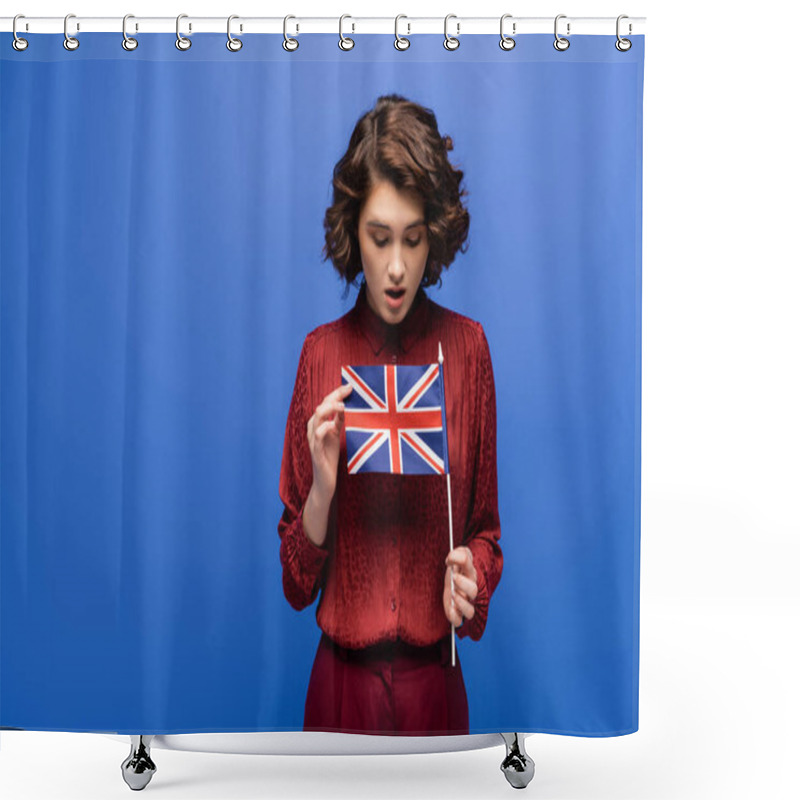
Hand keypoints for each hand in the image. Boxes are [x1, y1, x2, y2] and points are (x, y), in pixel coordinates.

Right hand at [307, 383, 352, 501]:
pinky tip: (332, 426)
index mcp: (318, 422)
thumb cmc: (330, 455)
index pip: (325, 402)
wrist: (325, 480)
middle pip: (321, 405)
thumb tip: (349, 404)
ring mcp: (313, 439)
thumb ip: (340, 419)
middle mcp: (314, 428)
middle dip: (335, 396)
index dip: (336, 393)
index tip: (350, 385)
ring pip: (316, 416)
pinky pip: (317, 436)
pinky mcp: (316, 451)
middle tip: (349, 392)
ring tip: (343, 407)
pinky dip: (324, 428)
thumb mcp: (337, 434)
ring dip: (330, 408)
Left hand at [443, 547, 477, 627]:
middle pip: (473, 590)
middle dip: (464, 584)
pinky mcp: (456, 614)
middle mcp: (470, 592)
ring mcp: (464, 604)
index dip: (462, 561)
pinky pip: (458, 620)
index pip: (471, 568)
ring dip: (462, 603)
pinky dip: (454, 617)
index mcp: (471, 576)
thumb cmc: (457, 571)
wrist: (453, 585)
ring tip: (453, 594)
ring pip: (470, 611)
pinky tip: (450, 610)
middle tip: (454, 576)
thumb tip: (453, 556)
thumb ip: (459, 553)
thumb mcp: (457, 558)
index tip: (450, 558)